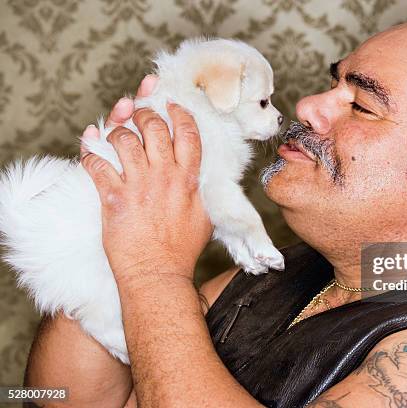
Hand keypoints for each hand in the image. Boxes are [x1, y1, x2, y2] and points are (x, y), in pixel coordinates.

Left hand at [80, 75, 211, 284]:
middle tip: (139, 112)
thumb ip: (200, 190)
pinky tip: (89, 147)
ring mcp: (138, 186)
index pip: (188, 134)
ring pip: (124, 139)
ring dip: (117, 130)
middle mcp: (164, 177)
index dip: (178, 113)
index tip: (171, 105)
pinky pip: (96, 163)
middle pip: (154, 128)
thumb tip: (199, 177)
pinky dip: (89, 151)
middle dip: (144, 113)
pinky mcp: (113, 197)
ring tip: (116, 132)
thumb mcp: (204, 216)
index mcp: (189, 180)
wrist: (157, 273)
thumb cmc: (181, 250)